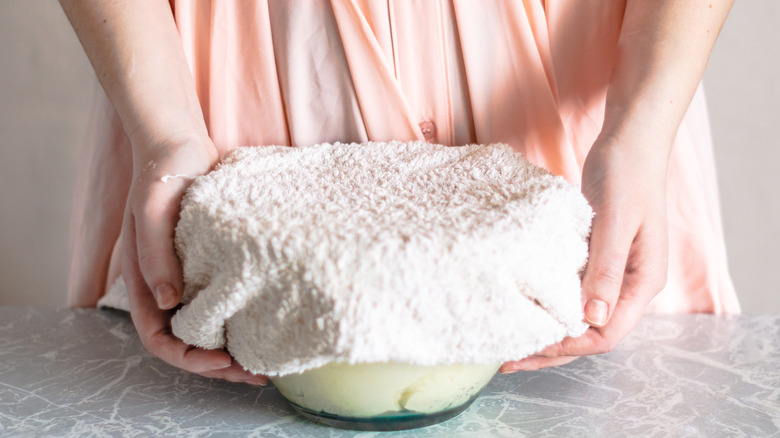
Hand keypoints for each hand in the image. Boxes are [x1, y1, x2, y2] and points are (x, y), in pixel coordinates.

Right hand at [121, 129, 267, 384]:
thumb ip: (156, 254)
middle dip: (218, 365)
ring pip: (207, 326)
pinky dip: (242, 318)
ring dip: (233, 347)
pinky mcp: (210, 263)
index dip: (188, 358)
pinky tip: (270, 321)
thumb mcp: (154, 209)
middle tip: (259, 375)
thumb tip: (170, 302)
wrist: (180, 142)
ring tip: (269, 361)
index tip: (224, 362)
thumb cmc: (162, 170)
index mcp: (143, 280)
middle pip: (187, 342)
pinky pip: (224, 302)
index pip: (158, 338)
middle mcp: (165, 284)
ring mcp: (188, 276)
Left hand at [500, 132, 668, 371]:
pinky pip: (573, 291)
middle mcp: (630, 284)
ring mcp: (613, 272)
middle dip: (553, 349)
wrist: (630, 139)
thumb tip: (592, 319)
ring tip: (512, 340)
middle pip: (591, 332)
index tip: (532, 348)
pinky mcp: (596, 257)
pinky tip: (525, 305)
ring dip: (550, 329)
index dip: (570, 347)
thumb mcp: (615, 221)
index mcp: (643, 281)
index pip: (607, 333)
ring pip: (580, 315)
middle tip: (509, 359)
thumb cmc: (627, 174)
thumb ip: (605, 270)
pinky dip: (551, 303)